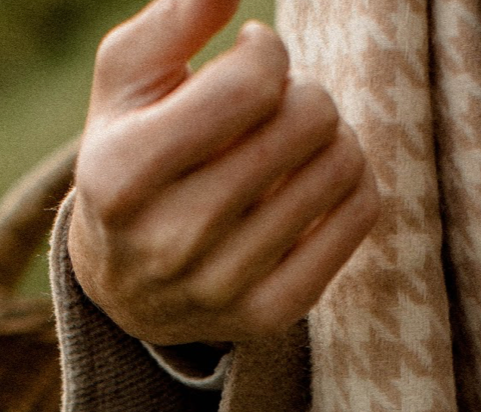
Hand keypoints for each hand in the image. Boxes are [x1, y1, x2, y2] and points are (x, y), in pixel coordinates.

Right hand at [68, 0, 379, 345]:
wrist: (127, 289)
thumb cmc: (133, 158)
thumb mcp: (125, 85)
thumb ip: (172, 20)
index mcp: (120, 176)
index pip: (252, 84)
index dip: (266, 52)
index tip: (250, 61)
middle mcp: (170, 240)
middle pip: (305, 120)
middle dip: (302, 93)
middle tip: (277, 107)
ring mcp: (223, 286)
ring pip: (340, 165)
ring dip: (330, 135)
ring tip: (297, 143)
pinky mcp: (271, 314)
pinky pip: (359, 215)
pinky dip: (354, 180)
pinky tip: (320, 177)